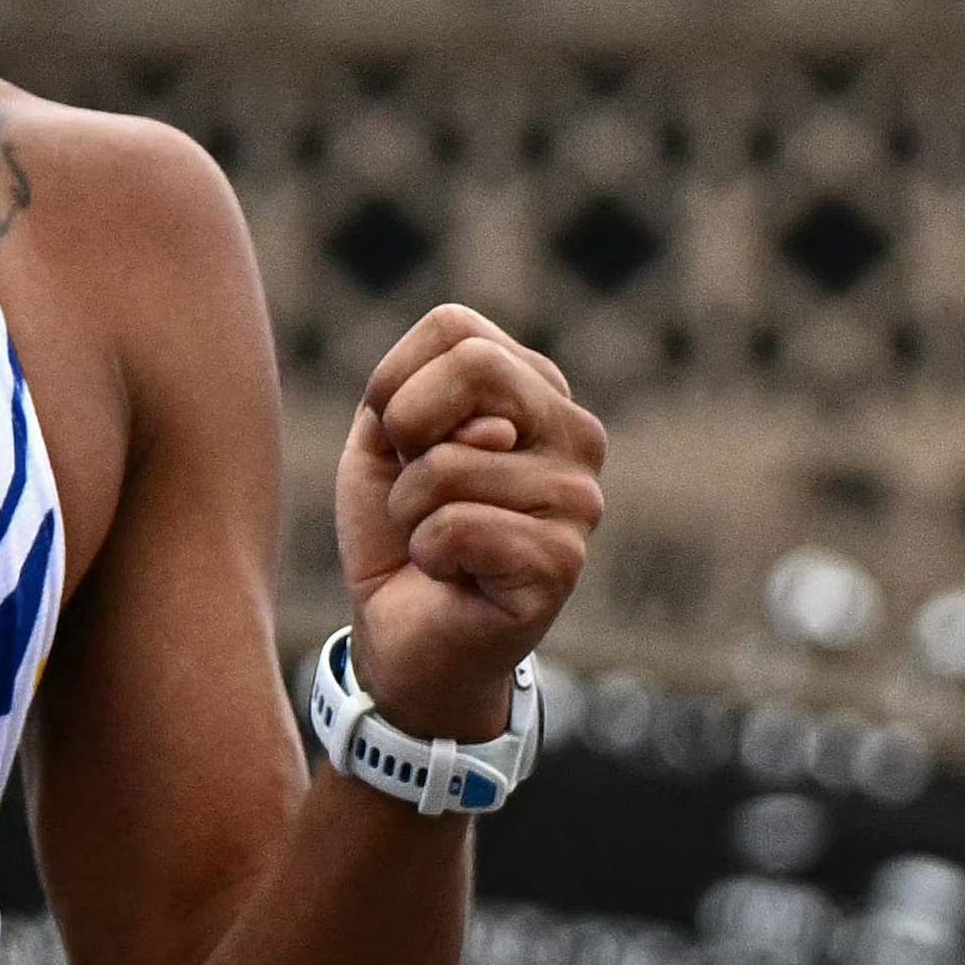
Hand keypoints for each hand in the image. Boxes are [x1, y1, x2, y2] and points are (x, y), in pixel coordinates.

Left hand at [336, 306, 605, 743]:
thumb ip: (415, 392)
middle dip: (406, 432)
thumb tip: (493, 431)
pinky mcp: (562, 563)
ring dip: (411, 511)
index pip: (455, 328)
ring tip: (436, 541)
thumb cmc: (400, 530)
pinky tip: (455, 575)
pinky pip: (456, 527)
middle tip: (413, 489)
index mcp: (537, 389)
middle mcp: (575, 433)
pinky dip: (427, 554)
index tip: (394, 438)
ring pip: (449, 463)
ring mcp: (578, 499)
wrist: (405, 636)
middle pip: (474, 368)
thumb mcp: (385, 440)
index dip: (394, 382)